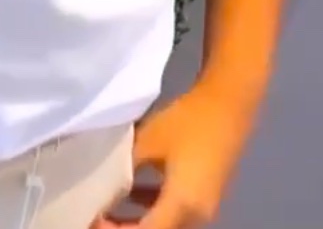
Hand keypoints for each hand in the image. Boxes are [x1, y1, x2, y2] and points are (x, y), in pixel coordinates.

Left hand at [93, 82, 254, 228]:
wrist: (229, 104)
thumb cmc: (188, 122)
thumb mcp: (149, 142)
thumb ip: (125, 170)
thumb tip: (102, 187)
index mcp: (183, 207)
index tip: (93, 218)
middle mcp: (197, 217)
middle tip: (98, 214)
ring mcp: (204, 209)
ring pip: (165, 225)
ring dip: (138, 222)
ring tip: (108, 207)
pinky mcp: (205, 196)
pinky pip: (175, 213)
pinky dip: (152, 209)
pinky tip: (133, 192)